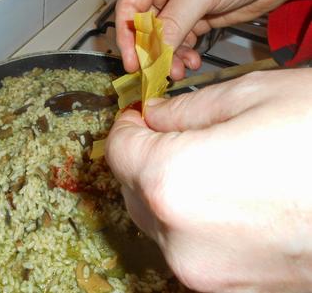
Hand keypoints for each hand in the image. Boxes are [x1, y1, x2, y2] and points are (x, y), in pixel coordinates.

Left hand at [105, 69, 311, 291]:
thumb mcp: (252, 96)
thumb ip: (184, 111)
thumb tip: (152, 117)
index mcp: (175, 182)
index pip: (118, 151)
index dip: (125, 125)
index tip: (139, 113)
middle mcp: (180, 239)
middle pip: (132, 187)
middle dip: (143, 156)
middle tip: (166, 130)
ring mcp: (205, 274)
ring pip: (157, 219)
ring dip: (165, 187)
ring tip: (202, 159)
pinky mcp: (232, 289)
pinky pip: (188, 244)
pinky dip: (191, 216)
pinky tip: (224, 193)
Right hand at [116, 0, 311, 78]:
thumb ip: (175, 19)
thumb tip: (154, 48)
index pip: (129, 6)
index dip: (128, 35)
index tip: (133, 61)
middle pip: (144, 27)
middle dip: (150, 52)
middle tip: (156, 72)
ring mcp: (182, 5)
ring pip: (163, 39)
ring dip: (168, 58)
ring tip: (177, 70)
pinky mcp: (199, 19)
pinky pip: (182, 43)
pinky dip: (184, 56)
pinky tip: (191, 62)